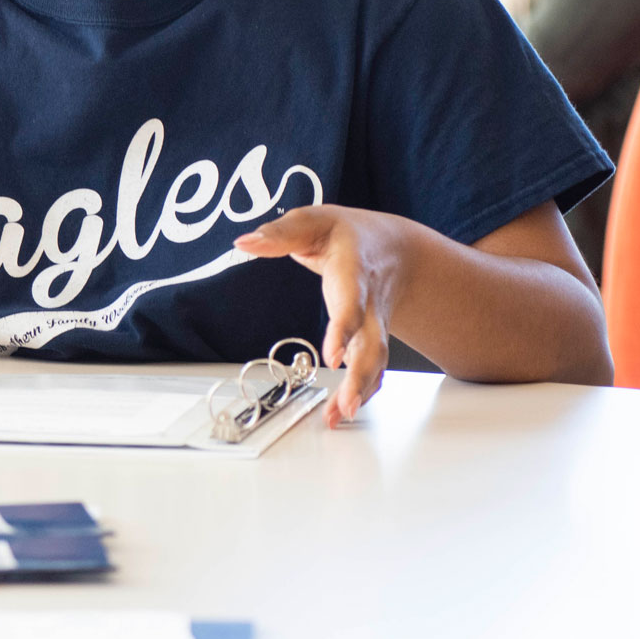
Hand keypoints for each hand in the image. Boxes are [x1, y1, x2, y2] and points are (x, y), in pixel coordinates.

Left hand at [233, 204, 419, 427]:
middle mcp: (370, 304)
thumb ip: (280, 233)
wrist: (396, 248)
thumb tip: (244, 241)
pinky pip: (372, 369)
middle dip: (361, 376)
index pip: (352, 302)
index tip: (334, 356)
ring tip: (340, 417)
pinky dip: (362, 392)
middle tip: (346, 404)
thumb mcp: (312, 221)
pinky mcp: (372, 340)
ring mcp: (375, 325)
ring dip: (360, 391)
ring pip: (374, 362)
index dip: (345, 329)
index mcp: (354, 271)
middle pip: (372, 343)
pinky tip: (345, 411)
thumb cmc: (347, 234)